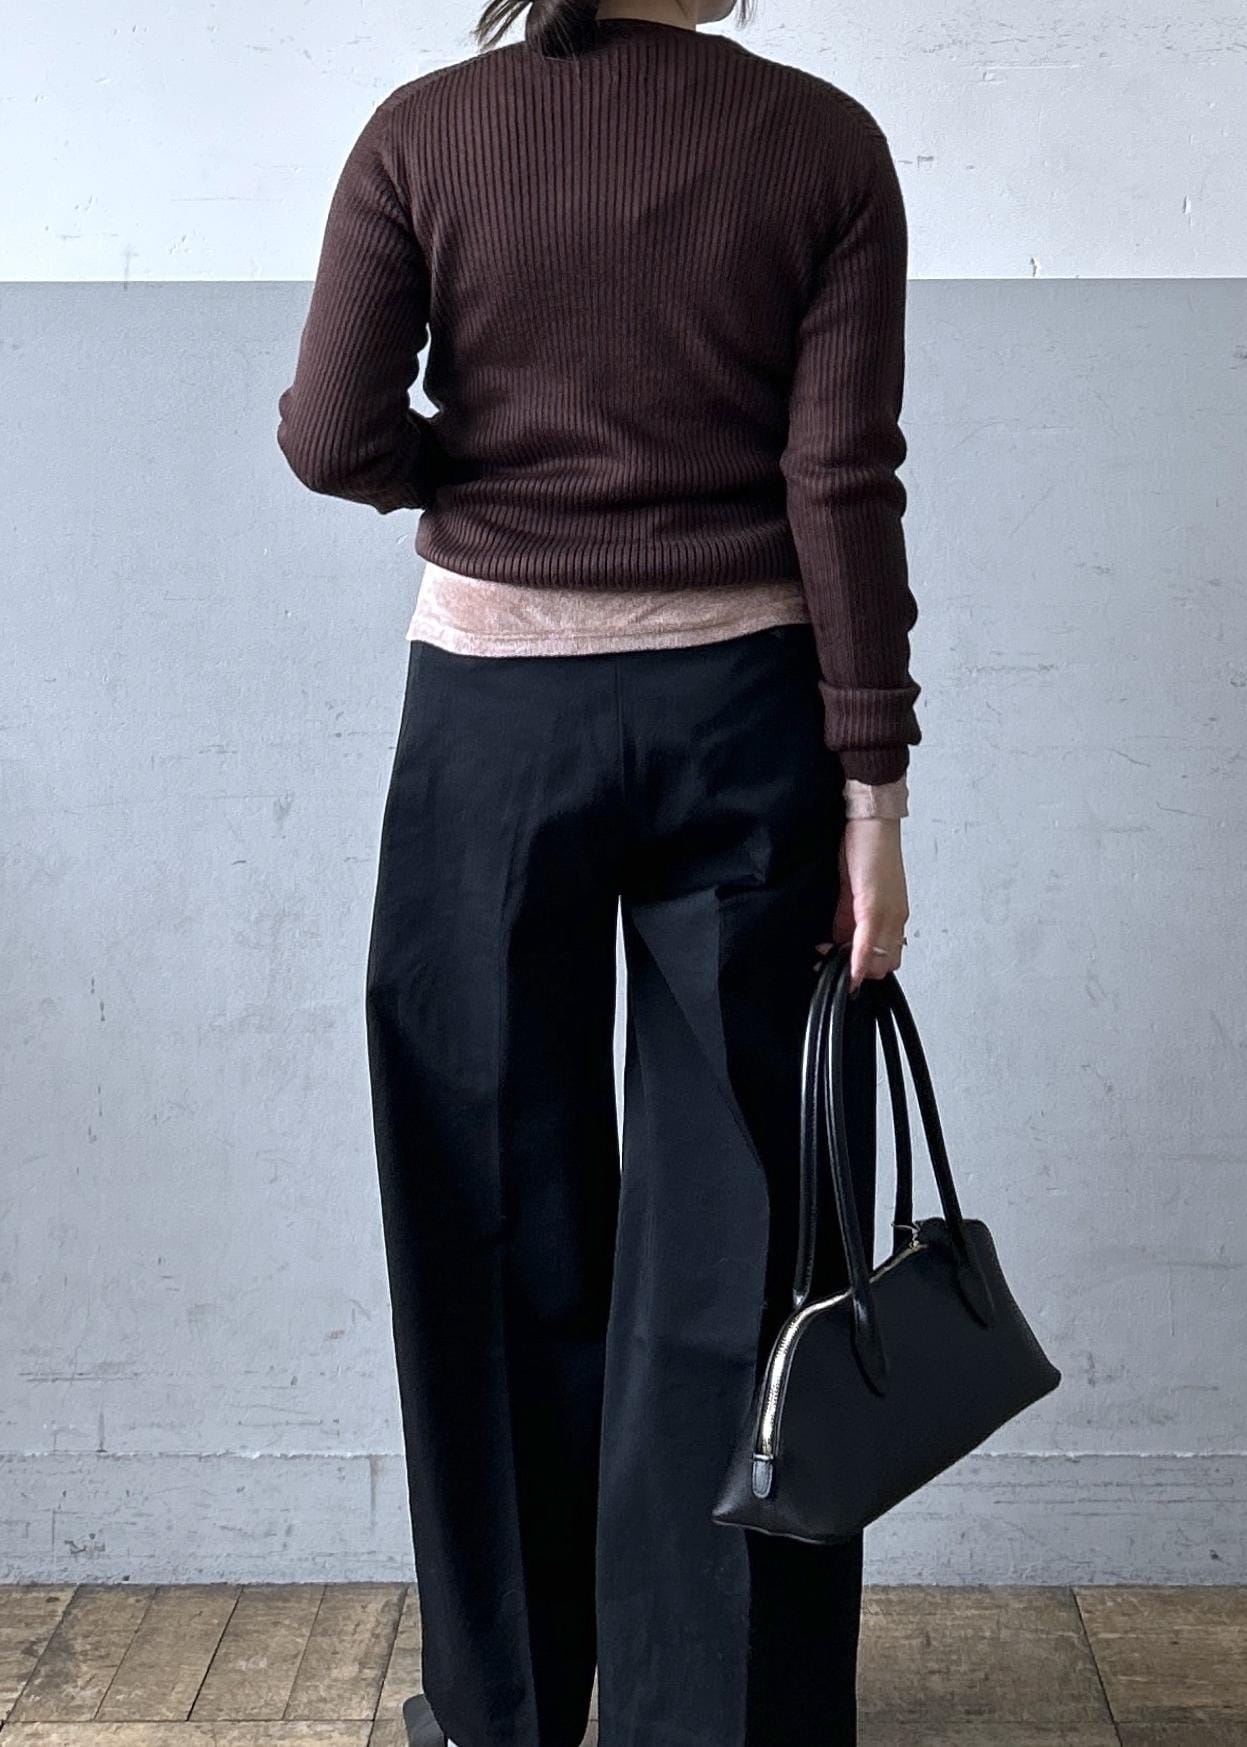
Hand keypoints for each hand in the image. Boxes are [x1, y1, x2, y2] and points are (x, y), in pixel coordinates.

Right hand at [816, 818, 909, 993]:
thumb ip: (849, 918)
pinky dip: (856, 961)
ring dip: (853, 968)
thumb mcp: (856, 890)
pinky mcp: (873, 906)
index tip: (842, 968)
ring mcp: (888, 914)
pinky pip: (867, 943)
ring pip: (879, 960)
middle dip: (859, 973)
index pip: (887, 957)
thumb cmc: (866, 849)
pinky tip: (847, 971)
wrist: (871, 822)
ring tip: (828, 960)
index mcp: (893, 914)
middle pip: (886, 965)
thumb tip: (838, 941)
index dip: (865, 969)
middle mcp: (896, 918)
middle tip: (833, 966)